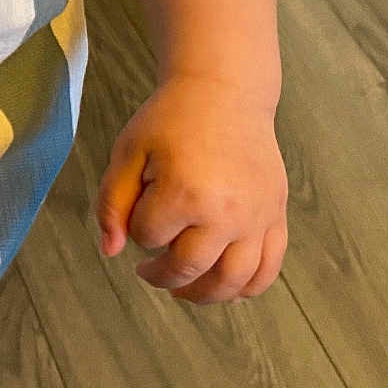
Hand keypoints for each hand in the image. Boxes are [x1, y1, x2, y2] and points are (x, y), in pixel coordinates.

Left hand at [94, 77, 287, 303]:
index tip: (138, 209)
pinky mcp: (276, 215)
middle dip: (162, 275)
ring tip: (182, 289)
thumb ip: (112, 203)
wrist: (224, 92)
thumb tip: (111, 252)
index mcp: (184, 193)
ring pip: (233, 281)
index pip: (148, 237)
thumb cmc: (170, 120)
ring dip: (204, 295)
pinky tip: (225, 286)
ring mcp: (256, 218)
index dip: (136, 228)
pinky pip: (268, 268)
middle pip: (189, 268)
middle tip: (147, 272)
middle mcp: (226, 212)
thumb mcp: (128, 152)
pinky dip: (248, 287)